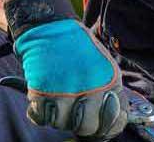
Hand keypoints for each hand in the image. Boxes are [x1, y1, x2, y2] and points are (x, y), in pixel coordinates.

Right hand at [4, 0, 128, 138]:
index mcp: (109, 82)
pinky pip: (40, 117)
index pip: (115, 121)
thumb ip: (108, 91)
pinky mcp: (42, 90)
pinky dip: (38, 112)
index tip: (97, 127)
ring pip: (61, 124)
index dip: (105, 128)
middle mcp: (91, 88)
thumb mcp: (102, 65)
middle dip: (79, 124)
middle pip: (87, 127)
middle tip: (73, 114)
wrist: (49, 25)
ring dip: (56, 117)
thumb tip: (111, 119)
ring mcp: (66, 90)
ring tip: (55, 100)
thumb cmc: (75, 46)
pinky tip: (41, 101)